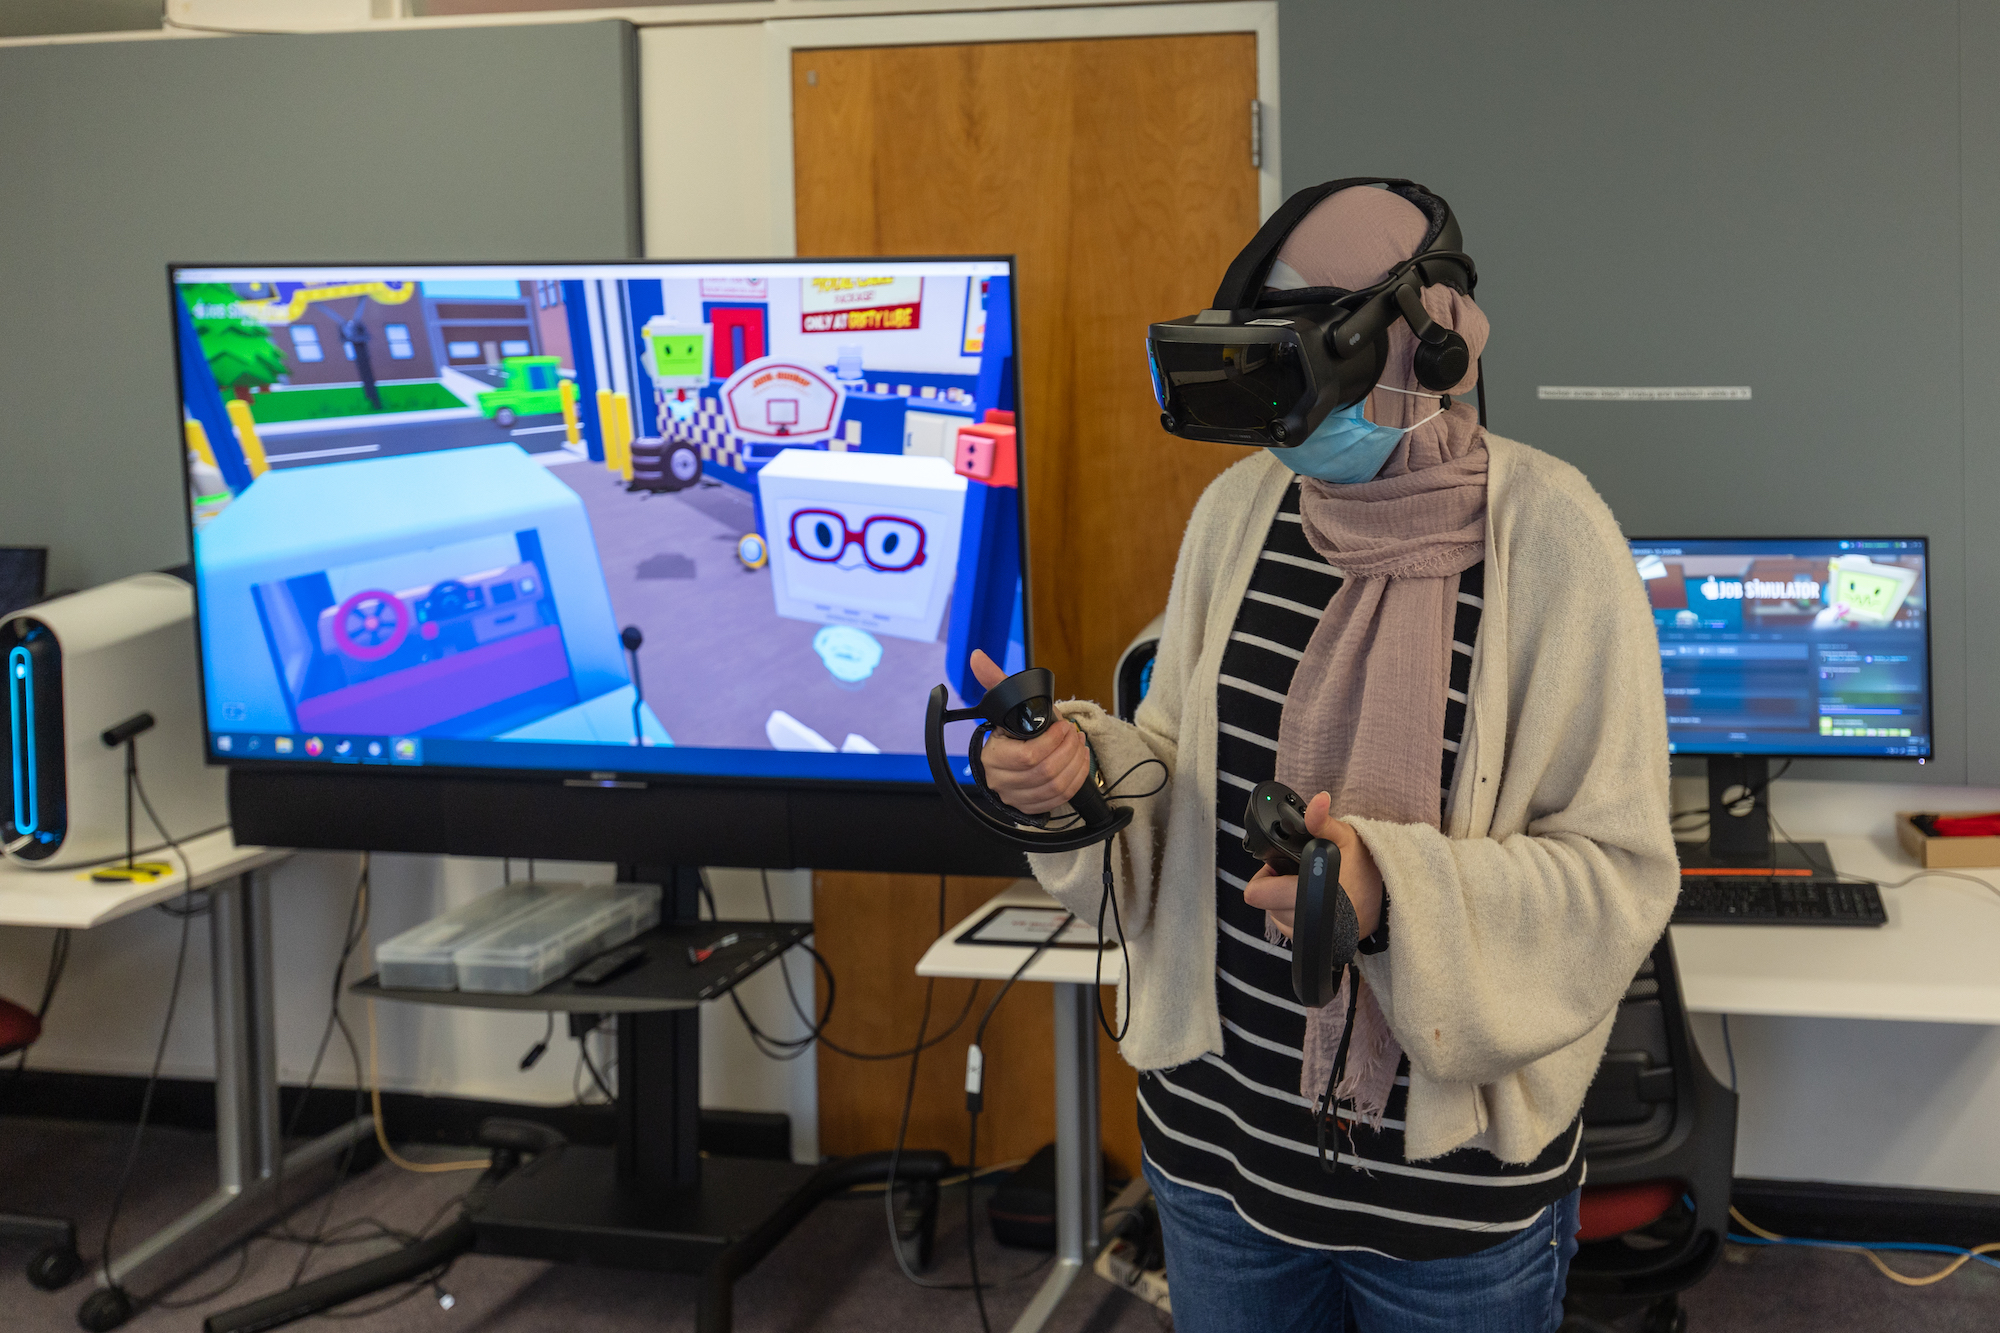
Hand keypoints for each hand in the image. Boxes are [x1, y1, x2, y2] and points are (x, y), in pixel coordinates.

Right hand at [967, 649, 1090, 814]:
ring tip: (1079, 745)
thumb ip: (994, 681)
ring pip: (1055, 786)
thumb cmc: (1014, 728)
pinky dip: (1076, 778)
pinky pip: (1060, 798)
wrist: (1016, 755)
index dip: (1052, 742)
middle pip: (1045, 772)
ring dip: (1075, 763)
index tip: (1063, 726)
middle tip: (1075, 734)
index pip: (1027, 757)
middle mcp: (1000, 780)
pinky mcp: (1031, 807)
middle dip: (1068, 750)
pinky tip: (1080, 761)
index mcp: (993, 756)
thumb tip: (977, 656)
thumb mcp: (1007, 705)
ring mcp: (1015, 797)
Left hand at [1242, 791, 1383, 939]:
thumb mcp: (1345, 838)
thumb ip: (1322, 821)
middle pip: (1265, 902)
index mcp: (1306, 896)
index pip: (1258, 893)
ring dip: (1285, 901)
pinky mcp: (1310, 942)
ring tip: (1311, 888)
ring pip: (1275, 915)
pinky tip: (1315, 902)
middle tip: (1301, 874)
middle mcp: (1304, 923)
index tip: (1283, 867)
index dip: (1266, 876)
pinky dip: (1296, 914)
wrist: (1387, 904)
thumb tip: (1317, 801)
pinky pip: (1288, 926)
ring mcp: (1306, 935)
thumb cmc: (1365, 871)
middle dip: (1277, 886)